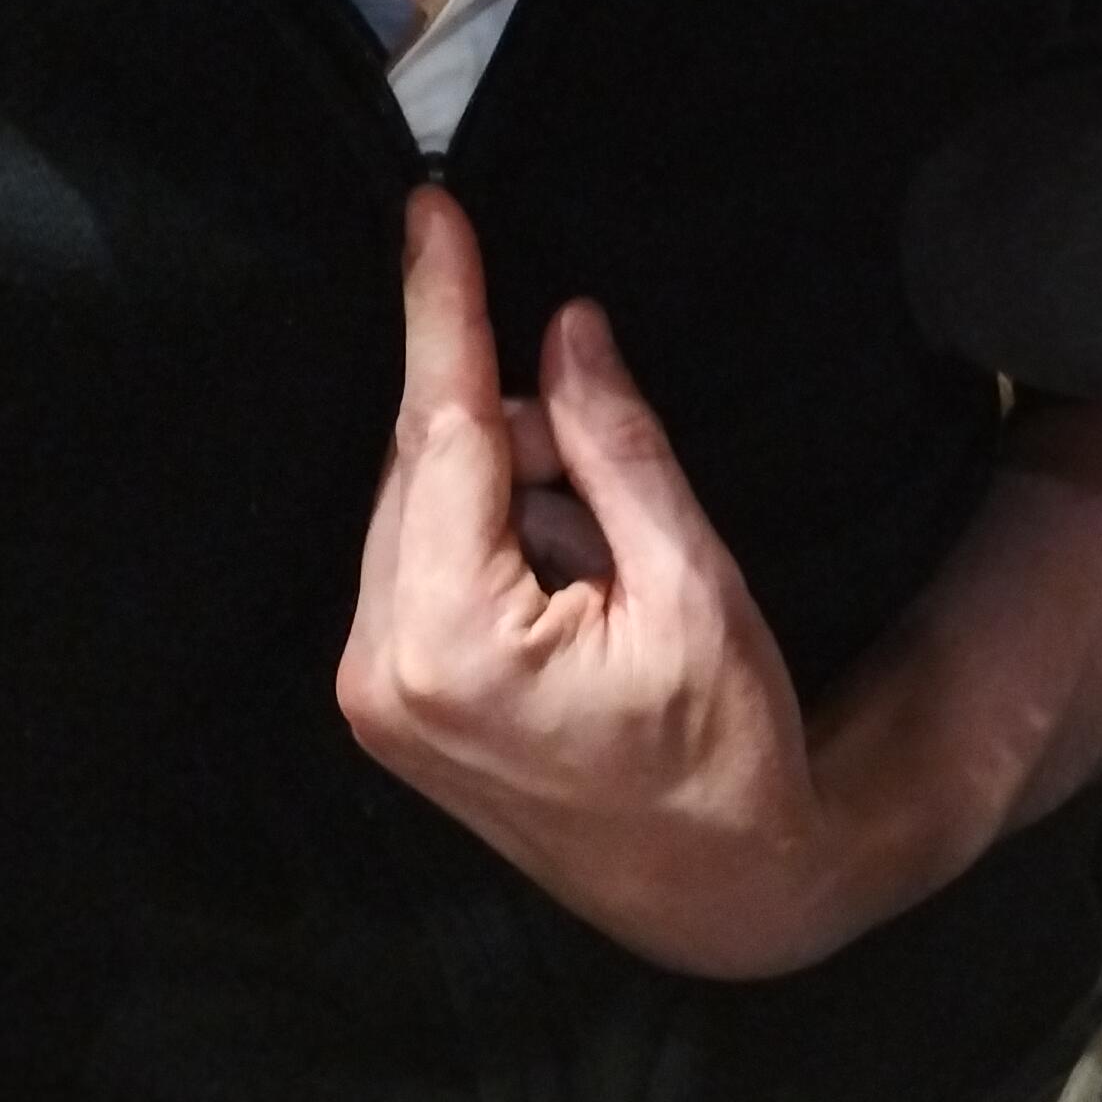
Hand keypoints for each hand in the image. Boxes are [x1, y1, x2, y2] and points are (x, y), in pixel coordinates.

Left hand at [336, 188, 818, 976]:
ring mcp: (373, 693)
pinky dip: (493, 534)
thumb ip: (617, 449)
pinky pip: (424, 558)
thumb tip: (563, 328)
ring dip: (510, 489)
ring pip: (422, 504)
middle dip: (515, 427)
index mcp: (453, 643)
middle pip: (425, 462)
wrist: (717, 891)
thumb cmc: (727, 745)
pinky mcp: (385, 701)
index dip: (440, 310)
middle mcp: (382, 669)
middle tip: (617, 501)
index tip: (428, 210)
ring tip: (609, 569)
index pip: (442, 432)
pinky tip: (568, 587)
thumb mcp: (694, 583)